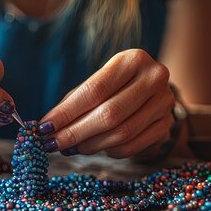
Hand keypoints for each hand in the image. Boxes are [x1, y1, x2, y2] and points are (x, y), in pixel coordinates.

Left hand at [39, 49, 174, 158]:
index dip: (67, 112)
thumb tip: (48, 127)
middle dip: (75, 133)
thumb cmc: (115, 87)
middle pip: (109, 114)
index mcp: (133, 59)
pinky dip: (108, 151)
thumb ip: (74, 102)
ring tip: (70, 148)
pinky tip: (94, 148)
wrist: (152, 93)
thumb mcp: (97, 83)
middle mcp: (154, 78)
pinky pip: (132, 146)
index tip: (44, 127)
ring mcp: (164, 103)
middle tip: (52, 144)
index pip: (95, 90)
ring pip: (121, 134)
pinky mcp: (166, 125)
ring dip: (89, 145)